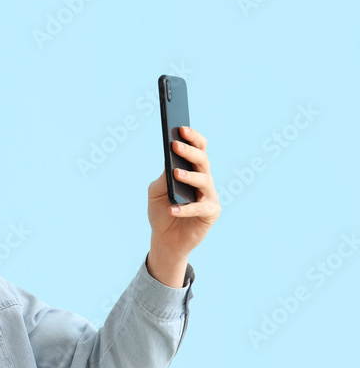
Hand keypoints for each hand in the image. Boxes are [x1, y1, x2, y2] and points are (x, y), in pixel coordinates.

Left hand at [147, 125, 219, 260]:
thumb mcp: (156, 193)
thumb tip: (169, 164)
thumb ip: (162, 179)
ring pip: (204, 181)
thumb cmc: (161, 211)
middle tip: (176, 145)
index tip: (180, 128)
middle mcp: (204, 180)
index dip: (192, 138)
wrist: (165, 239)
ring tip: (176, 174)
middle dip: (189, 151)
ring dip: (190, 177)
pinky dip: (186, 208)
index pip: (198, 149)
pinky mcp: (211, 213)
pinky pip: (200, 208)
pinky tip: (173, 209)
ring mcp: (209, 196)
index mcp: (192, 170)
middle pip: (202, 161)